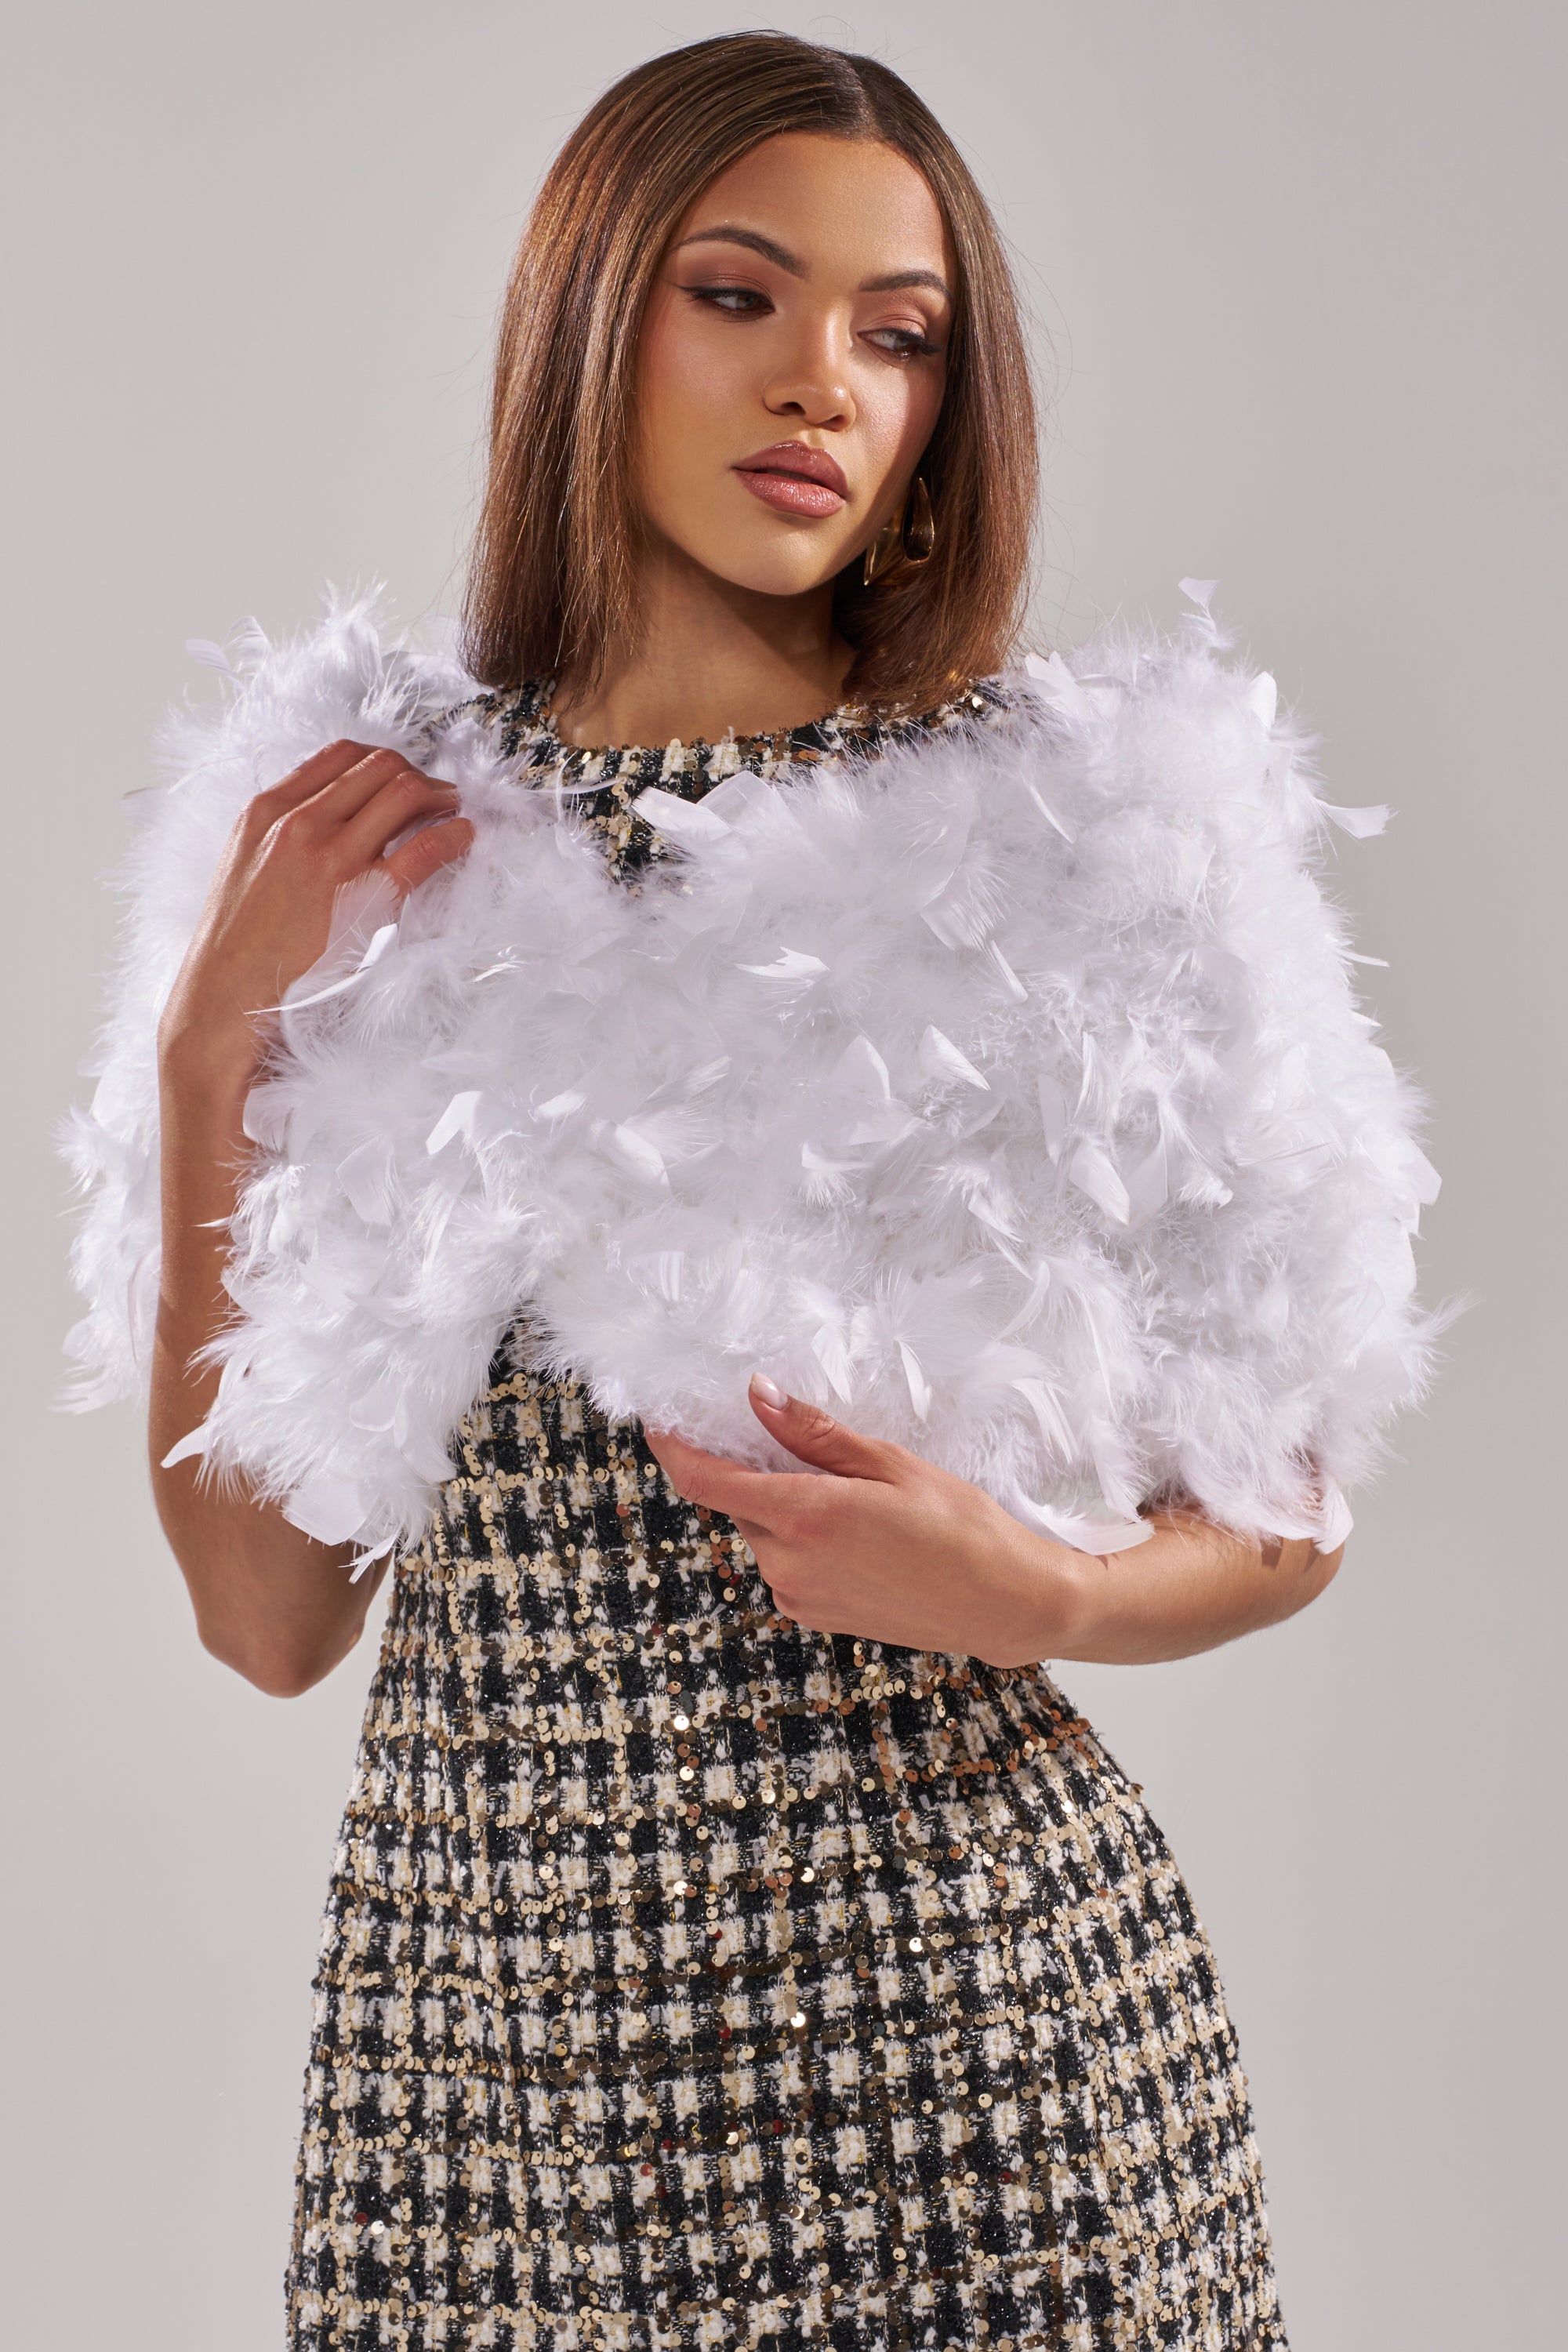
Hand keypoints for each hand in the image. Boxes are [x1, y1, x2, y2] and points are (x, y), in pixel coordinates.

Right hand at [158, 739, 472, 1086]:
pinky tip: (463, 837)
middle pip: (378, 765)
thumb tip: (329, 817)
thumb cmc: (237, 942)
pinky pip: (424, 848)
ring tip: (453, 810)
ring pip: (404, 792)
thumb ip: (283, 832)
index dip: (381, 759)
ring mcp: (332, 857)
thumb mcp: (246, 863)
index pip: (339, 754)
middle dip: (416, 773)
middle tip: (437, 795)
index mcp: (268, 810)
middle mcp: (300, 822)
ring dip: (439, 796)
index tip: (399, 776)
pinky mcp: (364, 895)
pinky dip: (452, 835)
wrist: (225, 996)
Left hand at [643, 1377, 1084, 1667]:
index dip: (671, 1446)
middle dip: (748, 1468)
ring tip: (845, 1489)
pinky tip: (852, 1528)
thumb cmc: (961, 1528)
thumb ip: (814, 1434)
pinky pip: (784, 1563)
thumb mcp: (890, 1464)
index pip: (705, 1480)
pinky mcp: (814, 1615)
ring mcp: (798, 1596)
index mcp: (805, 1518)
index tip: (658, 1418)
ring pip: (762, 1532)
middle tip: (787, 1437)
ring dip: (779, 1504)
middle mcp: (788, 1564)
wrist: (1004, 1603)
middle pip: (737, 1503)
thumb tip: (758, 1395)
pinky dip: (798, 1535)